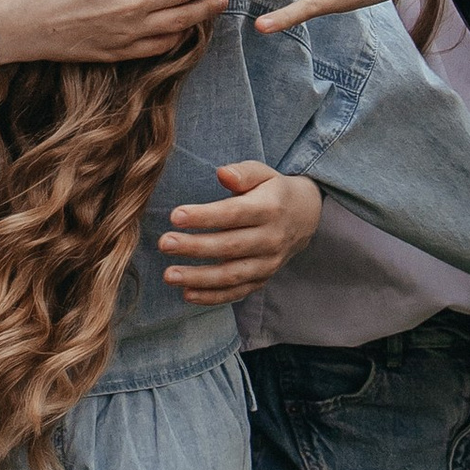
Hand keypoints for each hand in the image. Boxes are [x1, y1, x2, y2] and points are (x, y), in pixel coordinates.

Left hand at [158, 162, 324, 304]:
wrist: (305, 217)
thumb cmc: (273, 191)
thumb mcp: (263, 174)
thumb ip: (242, 173)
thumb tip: (222, 173)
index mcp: (270, 209)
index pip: (234, 214)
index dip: (204, 216)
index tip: (175, 216)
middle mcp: (271, 239)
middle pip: (229, 246)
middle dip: (194, 247)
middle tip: (164, 243)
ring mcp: (268, 263)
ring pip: (231, 275)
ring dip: (199, 277)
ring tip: (169, 274)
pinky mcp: (262, 280)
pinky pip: (236, 293)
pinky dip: (212, 297)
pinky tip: (187, 294)